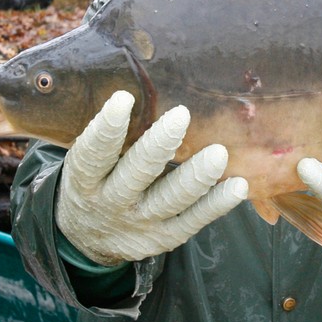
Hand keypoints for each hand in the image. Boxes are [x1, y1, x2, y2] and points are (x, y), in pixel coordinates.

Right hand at [54, 91, 248, 265]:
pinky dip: (216, 205)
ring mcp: (137, 224)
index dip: (107, 127)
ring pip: (169, 200)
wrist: (86, 237)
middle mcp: (109, 203)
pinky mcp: (162, 238)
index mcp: (84, 180)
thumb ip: (109, 136)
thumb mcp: (86, 162)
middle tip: (181, 115)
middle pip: (135, 175)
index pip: (93, 154)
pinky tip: (237, 186)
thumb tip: (141, 83)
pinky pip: (192, 222)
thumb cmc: (94, 181)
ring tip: (218, 154)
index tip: (125, 98)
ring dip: (196, 177)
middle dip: (158, 146)